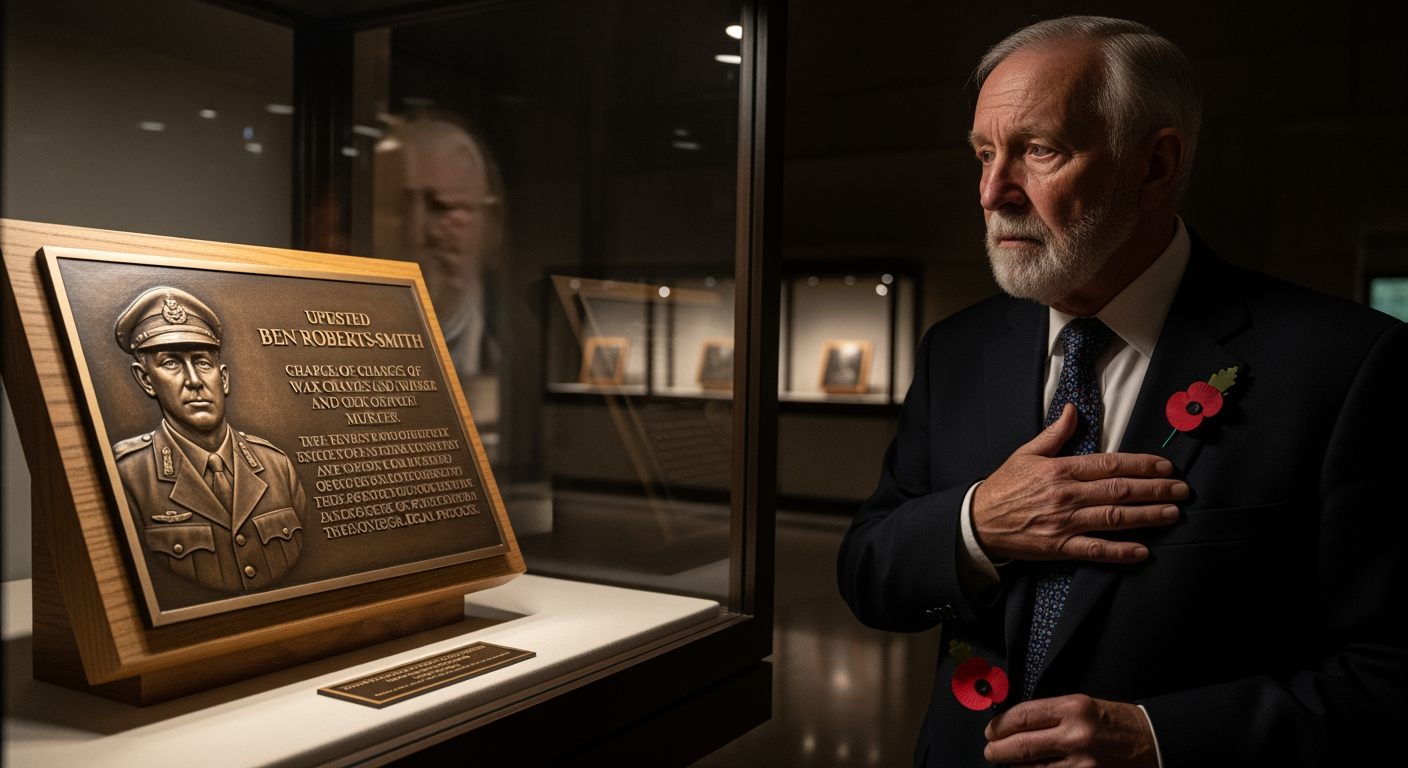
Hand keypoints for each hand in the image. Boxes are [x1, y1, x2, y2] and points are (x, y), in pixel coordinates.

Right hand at [972, 404, 1187, 562]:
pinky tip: (1142, 550)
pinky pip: (1095, 550)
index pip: (1110, 464)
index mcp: (1060, 469)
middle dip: (1155, 489)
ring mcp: (1064, 522)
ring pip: (1114, 518)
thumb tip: (1074, 410)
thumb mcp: (1026, 453)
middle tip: (1181, 490)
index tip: (1164, 466)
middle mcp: (1066, 495)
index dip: (1141, 465)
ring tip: (1172, 513)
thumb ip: (1056, 433)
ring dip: (1147, 516)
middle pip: (1119, 490)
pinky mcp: (1059, 546)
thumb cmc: (1003, 487)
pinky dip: (1120, 551)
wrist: (978, 521)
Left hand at [984, 694, 1157, 766]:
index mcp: (1073, 709)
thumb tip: (1013, 724)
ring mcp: (1082, 764)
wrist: (1152, 742)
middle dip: (997, 750)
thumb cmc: (1116, 723)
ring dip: (1014, 767)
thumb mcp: (1082, 705)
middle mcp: (1076, 736)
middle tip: (990, 751)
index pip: (1021, 717)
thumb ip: (1049, 714)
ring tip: (1009, 763)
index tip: (991, 730)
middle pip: (1020, 746)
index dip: (999, 725)